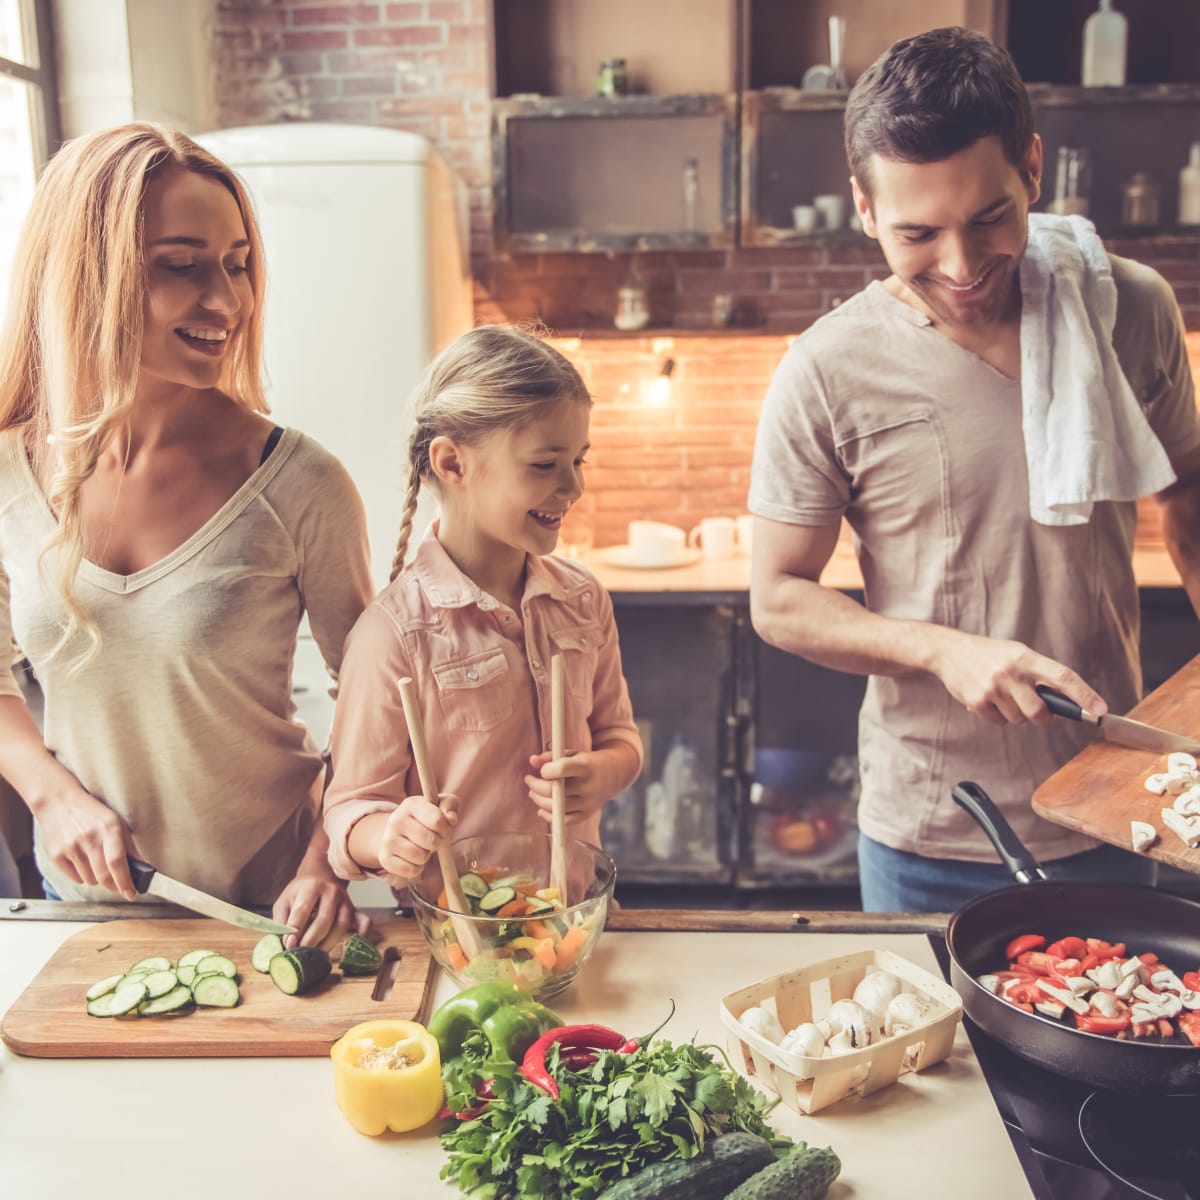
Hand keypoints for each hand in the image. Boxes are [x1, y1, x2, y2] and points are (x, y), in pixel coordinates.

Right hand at [35, 784, 136, 899]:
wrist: (59, 802)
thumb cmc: (93, 814)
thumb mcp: (116, 823)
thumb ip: (130, 847)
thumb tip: (145, 868)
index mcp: (109, 828)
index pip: (117, 861)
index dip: (125, 881)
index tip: (131, 894)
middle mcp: (89, 837)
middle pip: (103, 876)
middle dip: (114, 886)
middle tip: (118, 886)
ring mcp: (70, 847)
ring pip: (90, 880)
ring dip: (97, 878)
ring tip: (96, 862)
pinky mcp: (56, 855)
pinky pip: (75, 878)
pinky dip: (83, 876)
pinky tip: (82, 861)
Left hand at [273, 857, 371, 949]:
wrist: (321, 874)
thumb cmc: (300, 892)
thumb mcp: (284, 901)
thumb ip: (281, 922)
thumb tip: (286, 945)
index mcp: (310, 887)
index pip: (303, 910)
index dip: (295, 929)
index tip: (289, 944)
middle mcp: (331, 892)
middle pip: (324, 920)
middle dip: (311, 940)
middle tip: (301, 953)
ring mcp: (345, 900)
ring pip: (341, 925)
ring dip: (328, 944)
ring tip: (315, 955)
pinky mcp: (354, 909)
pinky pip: (364, 921)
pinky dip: (362, 934)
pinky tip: (349, 945)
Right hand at [375, 792, 459, 881]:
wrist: (397, 832)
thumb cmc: (426, 818)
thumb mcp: (440, 805)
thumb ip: (449, 805)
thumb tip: (451, 819)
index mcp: (411, 804)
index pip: (437, 821)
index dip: (446, 829)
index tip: (443, 829)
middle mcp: (396, 820)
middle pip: (430, 841)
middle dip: (437, 843)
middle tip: (432, 839)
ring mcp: (388, 839)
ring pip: (420, 857)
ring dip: (426, 856)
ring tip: (421, 847)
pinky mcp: (384, 858)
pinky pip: (411, 870)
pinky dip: (417, 868)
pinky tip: (413, 858)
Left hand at [525, 750, 611, 822]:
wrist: (612, 774)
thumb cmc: (586, 762)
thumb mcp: (571, 754)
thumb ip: (550, 756)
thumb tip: (532, 761)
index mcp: (586, 766)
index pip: (562, 769)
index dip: (547, 770)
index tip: (542, 770)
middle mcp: (589, 786)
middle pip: (555, 791)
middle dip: (536, 786)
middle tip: (528, 780)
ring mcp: (589, 802)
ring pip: (557, 807)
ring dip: (539, 800)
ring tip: (532, 793)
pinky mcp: (587, 814)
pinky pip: (564, 820)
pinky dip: (549, 816)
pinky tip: (541, 809)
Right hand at [930, 630, 1106, 725]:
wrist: (949, 651)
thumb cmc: (988, 654)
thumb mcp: (1017, 654)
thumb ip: (1039, 674)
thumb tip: (1066, 702)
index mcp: (1025, 657)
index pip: (1063, 678)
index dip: (1084, 696)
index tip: (1100, 711)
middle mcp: (1010, 672)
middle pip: (1040, 711)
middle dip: (1044, 718)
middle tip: (1041, 714)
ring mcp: (992, 688)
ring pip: (1018, 719)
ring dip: (1015, 714)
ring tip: (1002, 697)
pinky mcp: (976, 701)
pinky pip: (998, 722)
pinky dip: (997, 716)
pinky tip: (988, 700)